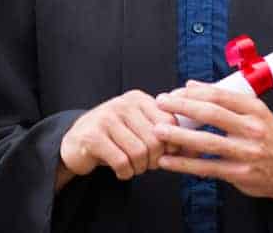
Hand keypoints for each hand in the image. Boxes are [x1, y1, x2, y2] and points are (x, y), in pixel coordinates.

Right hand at [57, 90, 178, 188]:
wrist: (76, 143)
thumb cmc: (115, 138)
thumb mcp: (140, 129)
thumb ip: (166, 135)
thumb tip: (196, 148)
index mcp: (137, 99)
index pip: (169, 123)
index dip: (170, 145)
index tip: (162, 154)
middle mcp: (122, 103)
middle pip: (155, 140)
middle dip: (154, 160)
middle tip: (145, 164)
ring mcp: (105, 118)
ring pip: (139, 153)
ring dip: (139, 168)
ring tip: (132, 166)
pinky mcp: (92, 136)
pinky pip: (122, 161)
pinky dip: (125, 173)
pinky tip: (120, 170)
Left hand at [152, 81, 272, 223]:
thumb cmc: (269, 138)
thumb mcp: (256, 113)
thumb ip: (225, 99)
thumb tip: (192, 85)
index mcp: (255, 110)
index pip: (220, 95)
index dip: (194, 92)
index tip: (175, 92)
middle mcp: (252, 129)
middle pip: (211, 114)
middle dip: (182, 107)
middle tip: (161, 103)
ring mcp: (246, 152)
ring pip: (207, 141)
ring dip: (179, 135)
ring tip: (159, 131)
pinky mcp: (239, 174)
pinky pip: (207, 167)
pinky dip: (185, 164)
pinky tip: (168, 160)